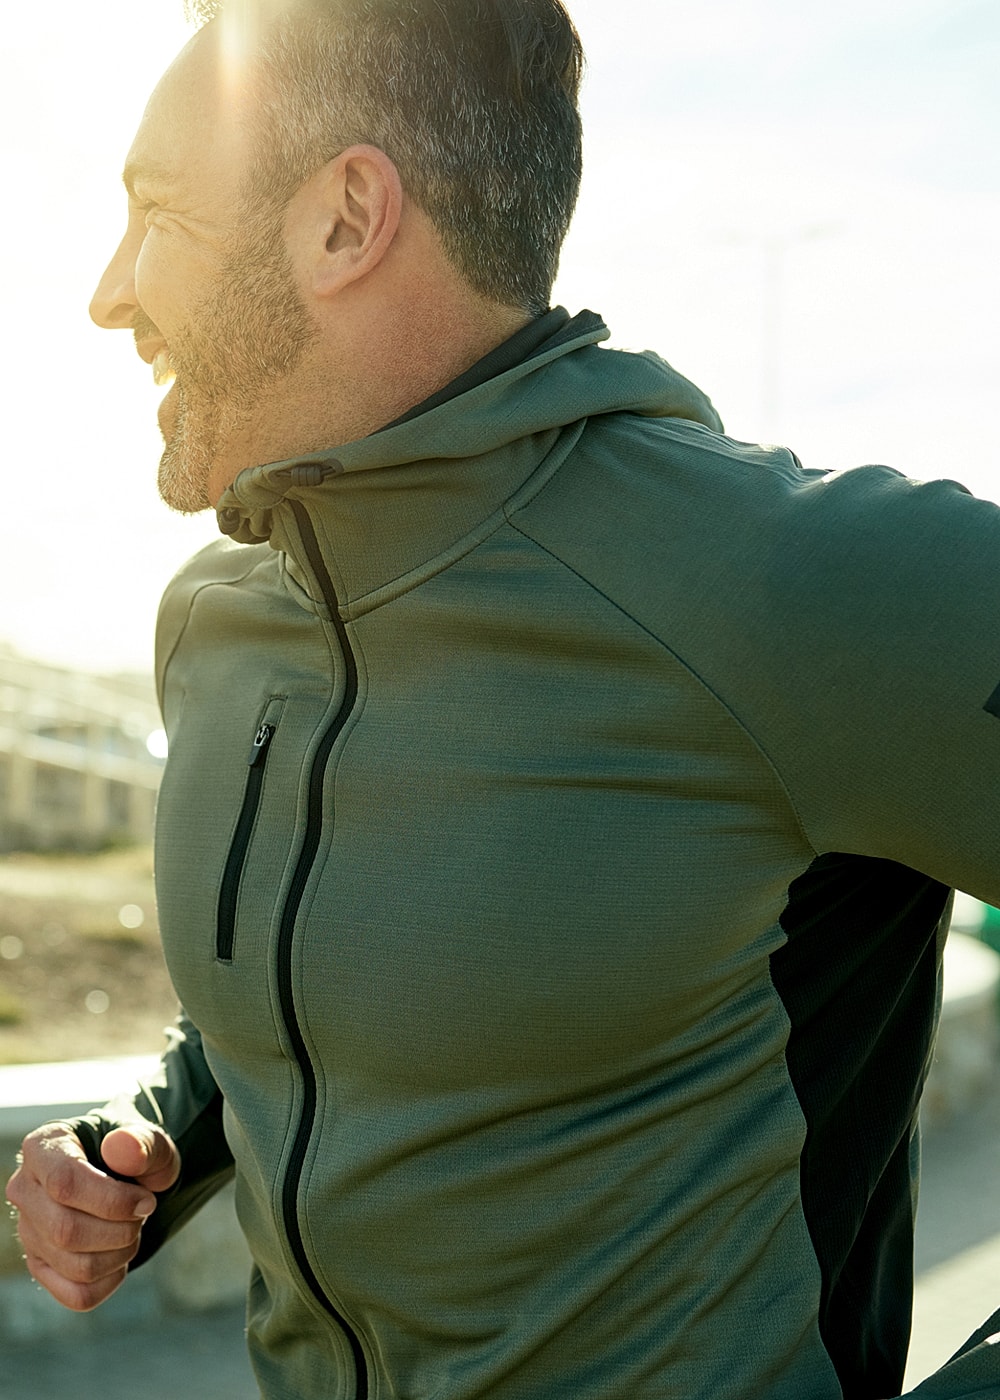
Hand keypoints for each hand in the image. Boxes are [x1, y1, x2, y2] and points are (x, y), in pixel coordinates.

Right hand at [5, 1120, 179, 1310]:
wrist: (126, 1174)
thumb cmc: (134, 1154)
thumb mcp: (149, 1141)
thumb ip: (142, 1142)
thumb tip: (123, 1147)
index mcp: (44, 1147)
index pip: (63, 1183)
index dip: (113, 1200)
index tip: (147, 1200)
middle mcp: (25, 1189)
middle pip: (65, 1230)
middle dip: (121, 1229)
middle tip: (144, 1213)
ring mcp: (28, 1231)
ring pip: (74, 1265)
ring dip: (121, 1253)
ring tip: (133, 1229)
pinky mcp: (40, 1265)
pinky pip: (77, 1294)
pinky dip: (111, 1280)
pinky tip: (121, 1253)